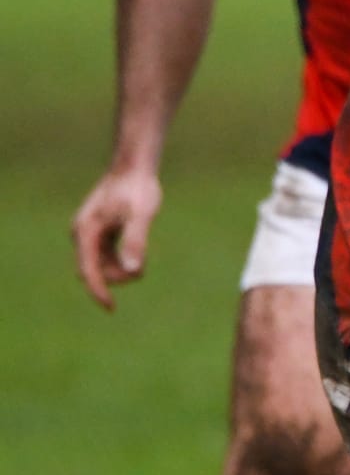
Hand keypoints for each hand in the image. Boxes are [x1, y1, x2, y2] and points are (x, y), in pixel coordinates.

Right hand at [71, 167, 161, 310]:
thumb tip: (134, 268)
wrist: (135, 166)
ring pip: (101, 263)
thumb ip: (136, 240)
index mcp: (86, 232)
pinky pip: (106, 254)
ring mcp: (90, 232)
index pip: (88, 271)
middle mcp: (83, 234)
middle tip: (141, 270)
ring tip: (141, 259)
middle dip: (115, 277)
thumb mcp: (141, 214)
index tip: (111, 308)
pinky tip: (136, 253)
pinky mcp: (101, 230)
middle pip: (94, 270)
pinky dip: (120, 258)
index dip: (99, 291)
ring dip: (119, 268)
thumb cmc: (138, 188)